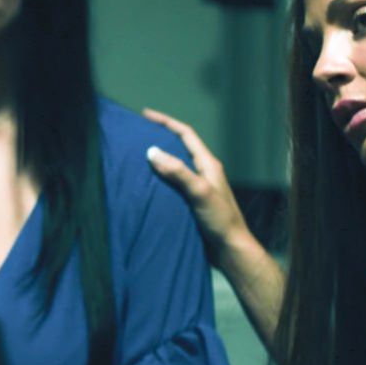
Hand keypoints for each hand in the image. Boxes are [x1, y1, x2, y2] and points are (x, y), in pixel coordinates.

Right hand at [141, 108, 253, 261]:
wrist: (230, 249)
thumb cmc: (220, 220)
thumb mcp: (199, 192)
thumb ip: (178, 171)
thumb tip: (152, 152)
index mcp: (207, 164)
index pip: (185, 134)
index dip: (166, 122)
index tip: (145, 115)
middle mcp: (202, 172)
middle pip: (178, 147)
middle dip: (159, 137)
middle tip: (137, 134)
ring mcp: (196, 187)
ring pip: (174, 166)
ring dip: (157, 159)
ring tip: (135, 157)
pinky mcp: (190, 202)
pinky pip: (171, 184)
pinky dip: (157, 180)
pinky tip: (144, 185)